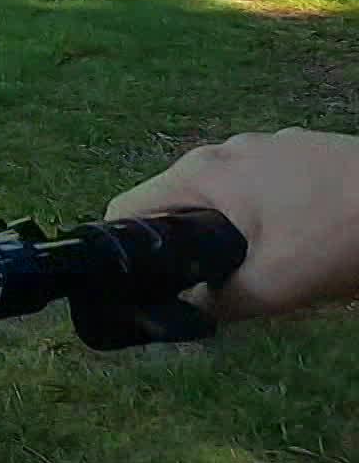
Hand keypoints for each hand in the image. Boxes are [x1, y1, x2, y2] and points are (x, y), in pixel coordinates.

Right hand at [106, 129, 358, 319]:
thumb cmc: (340, 240)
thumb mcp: (268, 290)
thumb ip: (212, 306)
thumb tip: (179, 318)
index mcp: (203, 174)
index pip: (127, 208)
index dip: (124, 251)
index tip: (142, 286)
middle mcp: (226, 149)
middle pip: (177, 203)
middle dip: (186, 245)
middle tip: (214, 287)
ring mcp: (268, 145)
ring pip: (224, 196)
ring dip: (231, 231)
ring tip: (267, 267)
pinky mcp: (305, 150)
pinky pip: (263, 187)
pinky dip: (267, 215)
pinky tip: (303, 242)